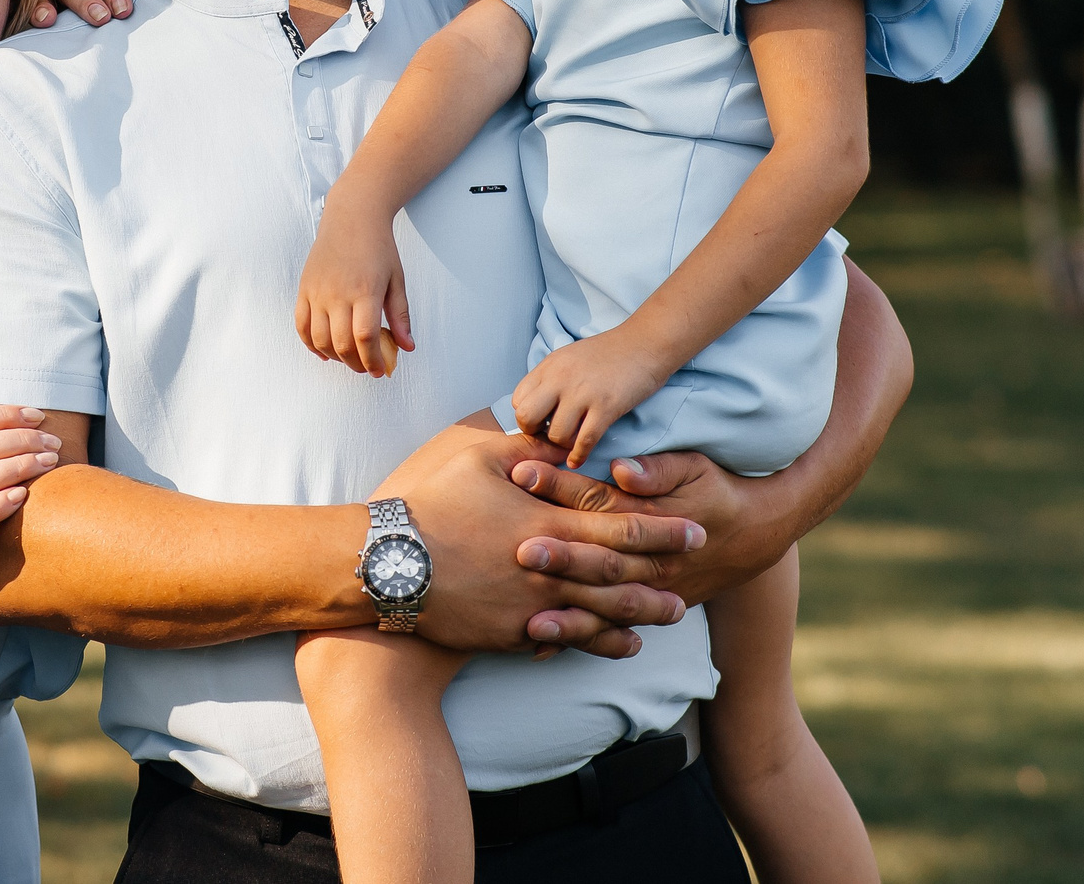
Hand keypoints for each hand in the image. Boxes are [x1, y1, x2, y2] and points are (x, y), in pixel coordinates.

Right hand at [295, 203, 411, 376]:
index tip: (379, 369)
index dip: (372, 360)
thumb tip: (407, 347)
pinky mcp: (304, 289)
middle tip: (366, 367)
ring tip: (348, 358)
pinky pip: (301, 325)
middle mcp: (338, 293)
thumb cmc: (378, 248)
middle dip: (355, 363)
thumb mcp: (397, 280)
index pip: (365, 337)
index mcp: (365, 290)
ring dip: (334, 356)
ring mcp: (317, 291)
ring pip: (319, 339)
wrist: (352, 217)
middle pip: (341, 343)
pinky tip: (323, 352)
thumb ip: (400, 315)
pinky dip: (310, 344)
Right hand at [373, 420, 701, 658]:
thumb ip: (525, 450)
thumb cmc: (431, 505)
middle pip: (620, 574)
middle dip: (661, 574)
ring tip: (671, 613)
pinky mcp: (513, 633)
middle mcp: (548, 568)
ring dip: (640, 613)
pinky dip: (598, 641)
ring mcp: (532, 606)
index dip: (660, 528)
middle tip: (695, 575)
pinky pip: (566, 639)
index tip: (694, 529)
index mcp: (546, 522)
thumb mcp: (477, 460)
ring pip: (600, 612)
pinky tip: (619, 643)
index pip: (618, 525)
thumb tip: (556, 440)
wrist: (389, 566)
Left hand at [507, 447, 792, 612]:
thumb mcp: (693, 466)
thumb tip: (621, 469)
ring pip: (605, 606)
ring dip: (569, 616)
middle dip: (560, 557)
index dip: (561, 486)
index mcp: (654, 518)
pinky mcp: (645, 609)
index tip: (522, 474)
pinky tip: (541, 647)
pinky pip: (610, 630)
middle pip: (599, 559)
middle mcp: (651, 560)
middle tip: (519, 551)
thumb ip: (657, 469)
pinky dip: (578, 639)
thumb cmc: (714, 489)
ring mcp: (650, 590)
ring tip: (531, 622)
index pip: (600, 501)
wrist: (753, 534)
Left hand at [508, 326, 669, 469]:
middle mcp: (560, 378)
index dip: (528, 417)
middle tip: (550, 436)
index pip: (518, 400)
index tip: (542, 423)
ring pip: (556, 434)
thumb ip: (550, 379)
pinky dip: (579, 455)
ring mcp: (583, 393)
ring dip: (562, 445)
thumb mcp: (569, 358)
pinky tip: (579, 459)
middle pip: (526, 417)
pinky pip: (584, 441)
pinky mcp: (607, 406)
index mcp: (549, 366)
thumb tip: (538, 408)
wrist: (645, 342)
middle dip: (535, 433)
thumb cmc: (609, 353)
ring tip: (571, 443)